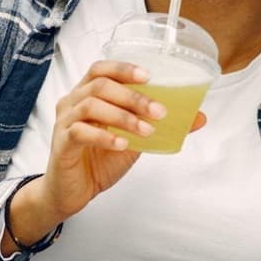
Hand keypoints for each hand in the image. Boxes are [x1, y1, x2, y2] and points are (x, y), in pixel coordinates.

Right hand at [32, 60, 205, 221]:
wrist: (72, 192)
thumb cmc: (98, 160)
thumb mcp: (134, 140)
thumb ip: (158, 125)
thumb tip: (199, 117)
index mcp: (87, 94)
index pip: (101, 69)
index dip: (124, 69)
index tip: (149, 76)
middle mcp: (72, 103)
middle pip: (100, 85)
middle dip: (133, 96)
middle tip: (159, 111)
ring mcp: (64, 122)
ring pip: (91, 105)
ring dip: (124, 116)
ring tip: (146, 130)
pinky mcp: (61, 144)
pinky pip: (80, 132)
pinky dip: (105, 136)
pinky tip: (123, 144)